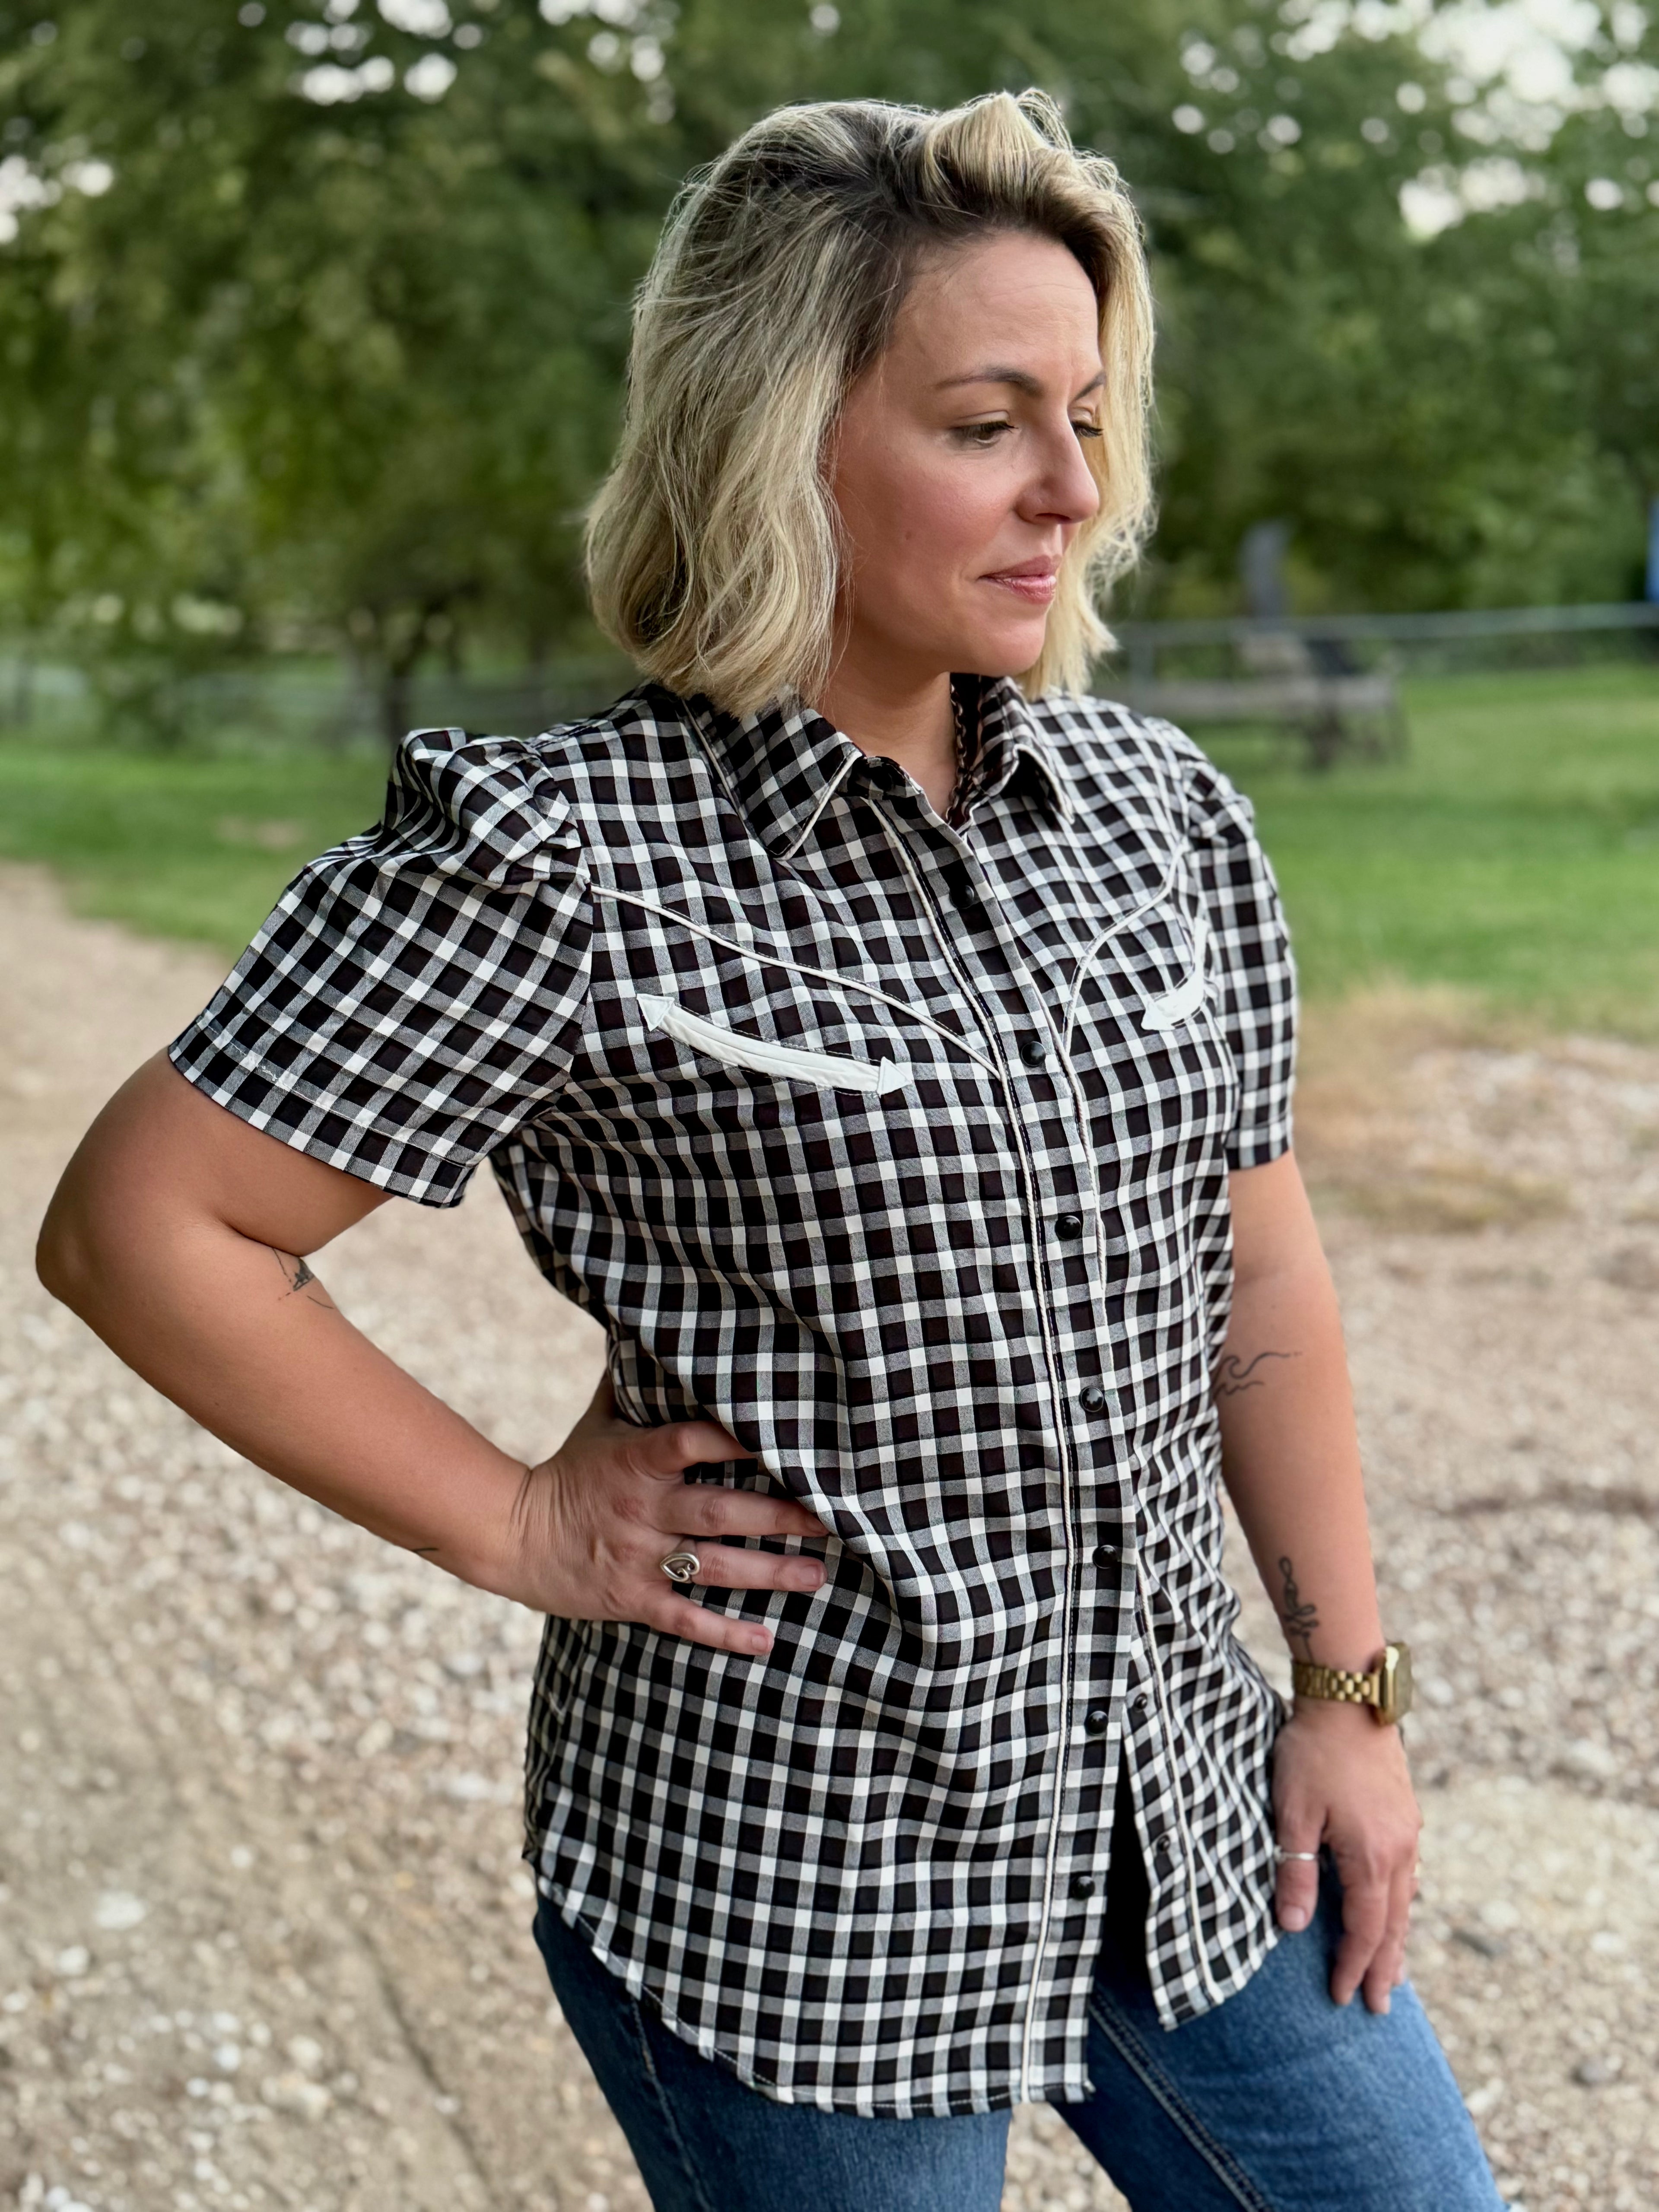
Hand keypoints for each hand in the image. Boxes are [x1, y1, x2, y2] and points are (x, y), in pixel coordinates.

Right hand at [488, 1379, 829, 1656]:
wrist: (511, 1536)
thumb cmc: (567, 1472)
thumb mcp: (598, 1423)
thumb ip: (631, 1382)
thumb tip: (652, 1328)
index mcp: (637, 1461)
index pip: (693, 1441)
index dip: (738, 1436)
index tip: (789, 1435)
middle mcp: (644, 1509)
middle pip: (721, 1510)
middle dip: (779, 1515)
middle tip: (831, 1518)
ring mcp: (640, 1557)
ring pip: (714, 1566)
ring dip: (769, 1572)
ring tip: (817, 1575)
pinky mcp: (633, 1598)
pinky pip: (685, 1618)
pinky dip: (725, 1633)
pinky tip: (766, 1641)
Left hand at [1271, 1699, 1421, 2013]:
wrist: (1349, 1695)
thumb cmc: (1313, 1753)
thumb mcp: (1293, 1813)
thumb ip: (1296, 1872)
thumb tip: (1295, 1927)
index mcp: (1372, 1856)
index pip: (1366, 1929)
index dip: (1354, 1966)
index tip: (1341, 1997)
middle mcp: (1399, 1850)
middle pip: (1394, 1923)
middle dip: (1385, 1967)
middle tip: (1381, 2007)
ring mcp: (1407, 1831)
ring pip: (1404, 1899)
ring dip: (1396, 1937)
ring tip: (1390, 1970)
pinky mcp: (1404, 1813)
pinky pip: (1407, 1873)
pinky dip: (1399, 1902)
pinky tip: (1393, 1906)